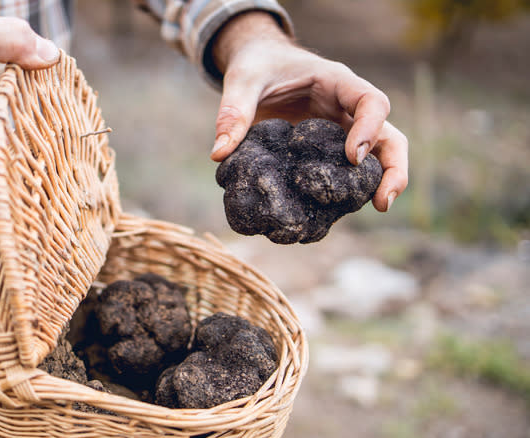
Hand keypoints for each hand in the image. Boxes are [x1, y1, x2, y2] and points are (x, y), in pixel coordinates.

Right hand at [0, 13, 60, 195]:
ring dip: (35, 176)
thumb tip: (53, 57)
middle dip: (48, 186)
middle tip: (83, 176)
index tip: (71, 184)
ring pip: (7, 185)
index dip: (42, 190)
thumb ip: (12, 40)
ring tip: (70, 164)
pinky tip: (45, 151)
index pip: (11, 189)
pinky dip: (21, 166)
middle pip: (15, 195)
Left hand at [210, 12, 407, 211]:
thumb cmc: (257, 66)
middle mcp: (348, 109)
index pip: (371, 101)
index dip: (369, 129)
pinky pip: (346, 173)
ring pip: (378, 158)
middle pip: (389, 136)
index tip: (352, 157)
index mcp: (336, 83)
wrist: (258, 65)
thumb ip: (233, 112)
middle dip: (393, 168)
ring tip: (376, 209)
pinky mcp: (328, 151)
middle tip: (383, 202)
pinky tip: (332, 214)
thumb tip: (219, 155)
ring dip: (380, 184)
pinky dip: (345, 193)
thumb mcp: (242, 80)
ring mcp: (342, 132)